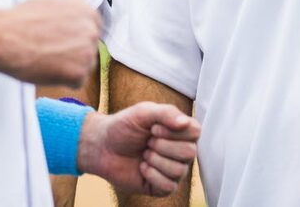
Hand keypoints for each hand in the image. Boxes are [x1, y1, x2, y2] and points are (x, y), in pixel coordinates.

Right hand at [0, 0, 100, 86]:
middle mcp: (91, 30)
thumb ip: (70, 8)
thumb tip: (74, 10)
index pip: (93, 26)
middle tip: (53, 52)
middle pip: (90, 46)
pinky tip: (47, 70)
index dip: (77, 35)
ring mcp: (88, 52)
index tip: (65, 40)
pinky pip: (77, 82)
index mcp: (86, 10)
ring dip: (70, 66)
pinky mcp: (79, 73)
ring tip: (46, 60)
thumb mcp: (51, 1)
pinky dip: (63, 80)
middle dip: (75, 51)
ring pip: (85, 65)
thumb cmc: (21, 20)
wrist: (5, 37)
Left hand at [76, 102, 200, 196]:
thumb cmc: (124, 126)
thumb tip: (185, 123)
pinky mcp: (162, 187)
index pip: (196, 132)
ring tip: (144, 154)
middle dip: (163, 146)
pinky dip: (152, 175)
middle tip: (147, 142)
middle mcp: (180, 151)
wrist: (103, 146)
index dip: (174, 132)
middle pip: (190, 153)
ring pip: (179, 171)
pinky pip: (168, 186)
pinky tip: (142, 167)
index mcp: (179, 130)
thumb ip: (166, 113)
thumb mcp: (143, 112)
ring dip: (155, 160)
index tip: (153, 128)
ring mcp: (173, 170)